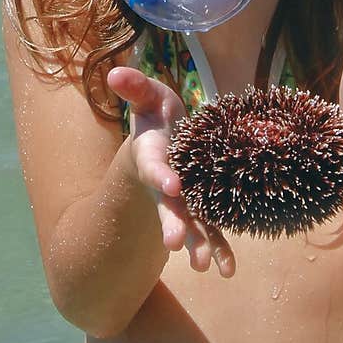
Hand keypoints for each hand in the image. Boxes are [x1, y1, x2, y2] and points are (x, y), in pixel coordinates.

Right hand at [107, 66, 235, 277]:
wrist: (164, 147)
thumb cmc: (156, 119)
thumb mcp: (148, 98)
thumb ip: (134, 87)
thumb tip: (114, 72)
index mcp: (151, 156)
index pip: (154, 166)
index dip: (161, 174)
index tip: (170, 184)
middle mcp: (165, 184)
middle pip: (168, 205)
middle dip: (171, 223)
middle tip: (174, 244)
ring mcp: (182, 202)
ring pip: (190, 225)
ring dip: (197, 244)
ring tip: (204, 267)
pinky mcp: (201, 212)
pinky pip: (211, 232)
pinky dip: (218, 250)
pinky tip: (228, 270)